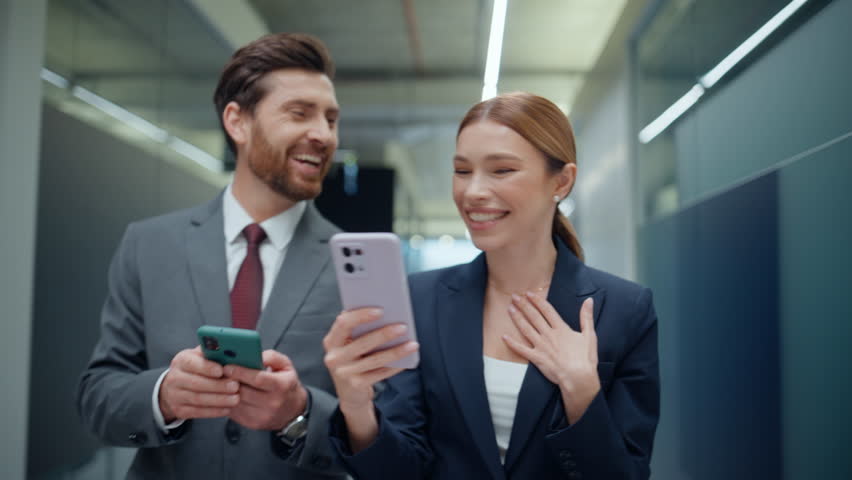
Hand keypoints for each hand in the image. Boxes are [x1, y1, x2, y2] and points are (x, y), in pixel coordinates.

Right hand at [159, 346, 239, 422]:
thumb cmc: (196, 368)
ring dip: (219, 400)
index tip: (222, 370)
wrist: (174, 387)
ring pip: (198, 399)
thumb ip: (212, 352)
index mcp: (181, 361)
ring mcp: (175, 395)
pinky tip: (227, 409)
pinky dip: (214, 411)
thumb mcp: (199, 356)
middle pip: (197, 383)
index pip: (192, 363)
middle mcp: (175, 378)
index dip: (207, 367)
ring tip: (235, 399)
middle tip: (236, 386)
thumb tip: (231, 348)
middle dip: (218, 385)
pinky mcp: (179, 410)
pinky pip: (198, 412)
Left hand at [223, 350, 306, 430]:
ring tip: (221, 383)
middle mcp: (273, 402)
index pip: (258, 379)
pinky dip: (227, 402)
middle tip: (219, 373)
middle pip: (244, 391)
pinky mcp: (252, 423)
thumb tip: (254, 355)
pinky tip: (226, 394)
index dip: (240, 372)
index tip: (227, 366)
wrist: (292, 411)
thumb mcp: (285, 365)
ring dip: (225, 392)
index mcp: (282, 385)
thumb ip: (271, 357)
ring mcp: (262, 415)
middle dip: (229, 381)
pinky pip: (234, 412)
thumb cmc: (286, 383)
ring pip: (236, 402)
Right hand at [323, 308, 418, 450]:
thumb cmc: (353, 358)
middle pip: (362, 343)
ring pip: (374, 360)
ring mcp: (344, 373)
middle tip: (403, 327)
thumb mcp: (349, 343)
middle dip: (384, 334)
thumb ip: (359, 328)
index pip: (343, 323)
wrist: (350, 392)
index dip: (361, 315)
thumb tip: (385, 313)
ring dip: (396, 351)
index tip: (381, 310)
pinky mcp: (356, 385)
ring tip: (413, 344)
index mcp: (332, 340)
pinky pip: (380, 374)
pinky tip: (407, 360)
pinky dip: (395, 366)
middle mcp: (334, 357)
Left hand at [503, 294, 599, 422]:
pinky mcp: (537, 358)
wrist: (579, 377)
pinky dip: (512, 343)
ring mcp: (541, 346)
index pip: (547, 310)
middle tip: (514, 296)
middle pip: (534, 317)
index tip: (529, 293)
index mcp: (561, 329)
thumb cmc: (585, 359)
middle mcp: (549, 335)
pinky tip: (504, 336)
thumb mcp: (589, 335)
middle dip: (523, 305)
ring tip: (510, 309)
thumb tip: (589, 301)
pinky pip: (522, 349)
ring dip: (517, 318)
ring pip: (526, 329)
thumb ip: (586, 317)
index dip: (537, 301)